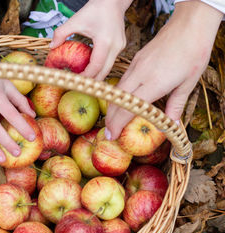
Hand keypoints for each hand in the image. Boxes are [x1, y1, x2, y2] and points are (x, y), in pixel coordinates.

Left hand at [50, 0, 131, 79]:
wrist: (113, 0)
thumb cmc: (95, 9)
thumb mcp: (75, 20)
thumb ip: (61, 33)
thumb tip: (51, 46)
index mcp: (105, 42)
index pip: (96, 67)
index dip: (85, 77)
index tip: (74, 81)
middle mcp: (115, 47)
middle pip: (104, 72)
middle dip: (91, 82)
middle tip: (77, 86)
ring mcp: (120, 47)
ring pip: (108, 68)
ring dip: (96, 75)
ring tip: (82, 80)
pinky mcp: (121, 47)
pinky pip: (110, 62)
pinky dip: (100, 67)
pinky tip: (89, 69)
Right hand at [105, 1, 222, 139]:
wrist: (189, 26)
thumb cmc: (193, 53)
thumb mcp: (188, 83)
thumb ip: (176, 105)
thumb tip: (171, 125)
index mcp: (155, 82)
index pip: (130, 107)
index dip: (118, 123)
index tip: (112, 135)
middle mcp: (140, 74)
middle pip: (118, 100)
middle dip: (111, 118)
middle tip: (109, 133)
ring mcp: (135, 66)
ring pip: (117, 90)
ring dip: (113, 107)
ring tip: (113, 121)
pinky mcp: (135, 60)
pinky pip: (122, 80)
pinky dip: (118, 94)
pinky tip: (121, 101)